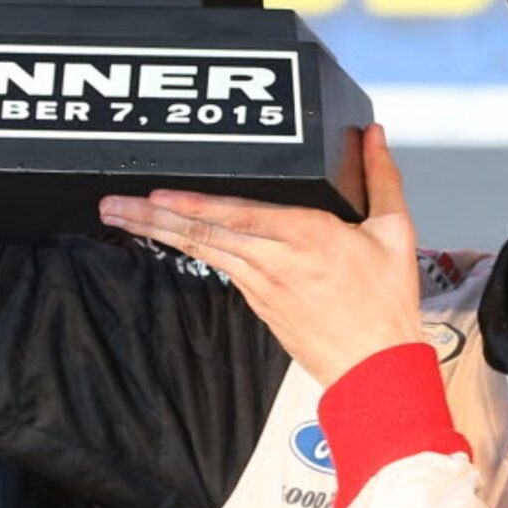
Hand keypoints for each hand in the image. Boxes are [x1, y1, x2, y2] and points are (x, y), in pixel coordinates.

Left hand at [99, 125, 423, 385]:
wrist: (377, 372)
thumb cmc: (386, 307)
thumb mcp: (396, 232)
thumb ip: (381, 176)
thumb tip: (373, 136)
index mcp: (309, 236)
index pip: (238, 213)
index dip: (193, 204)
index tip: (156, 193)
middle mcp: (276, 261)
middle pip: (203, 234)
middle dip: (152, 217)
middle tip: (112, 204)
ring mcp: (262, 287)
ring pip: (201, 252)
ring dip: (158, 234)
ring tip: (122, 218)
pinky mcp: (259, 305)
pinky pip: (220, 268)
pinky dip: (188, 251)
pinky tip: (168, 240)